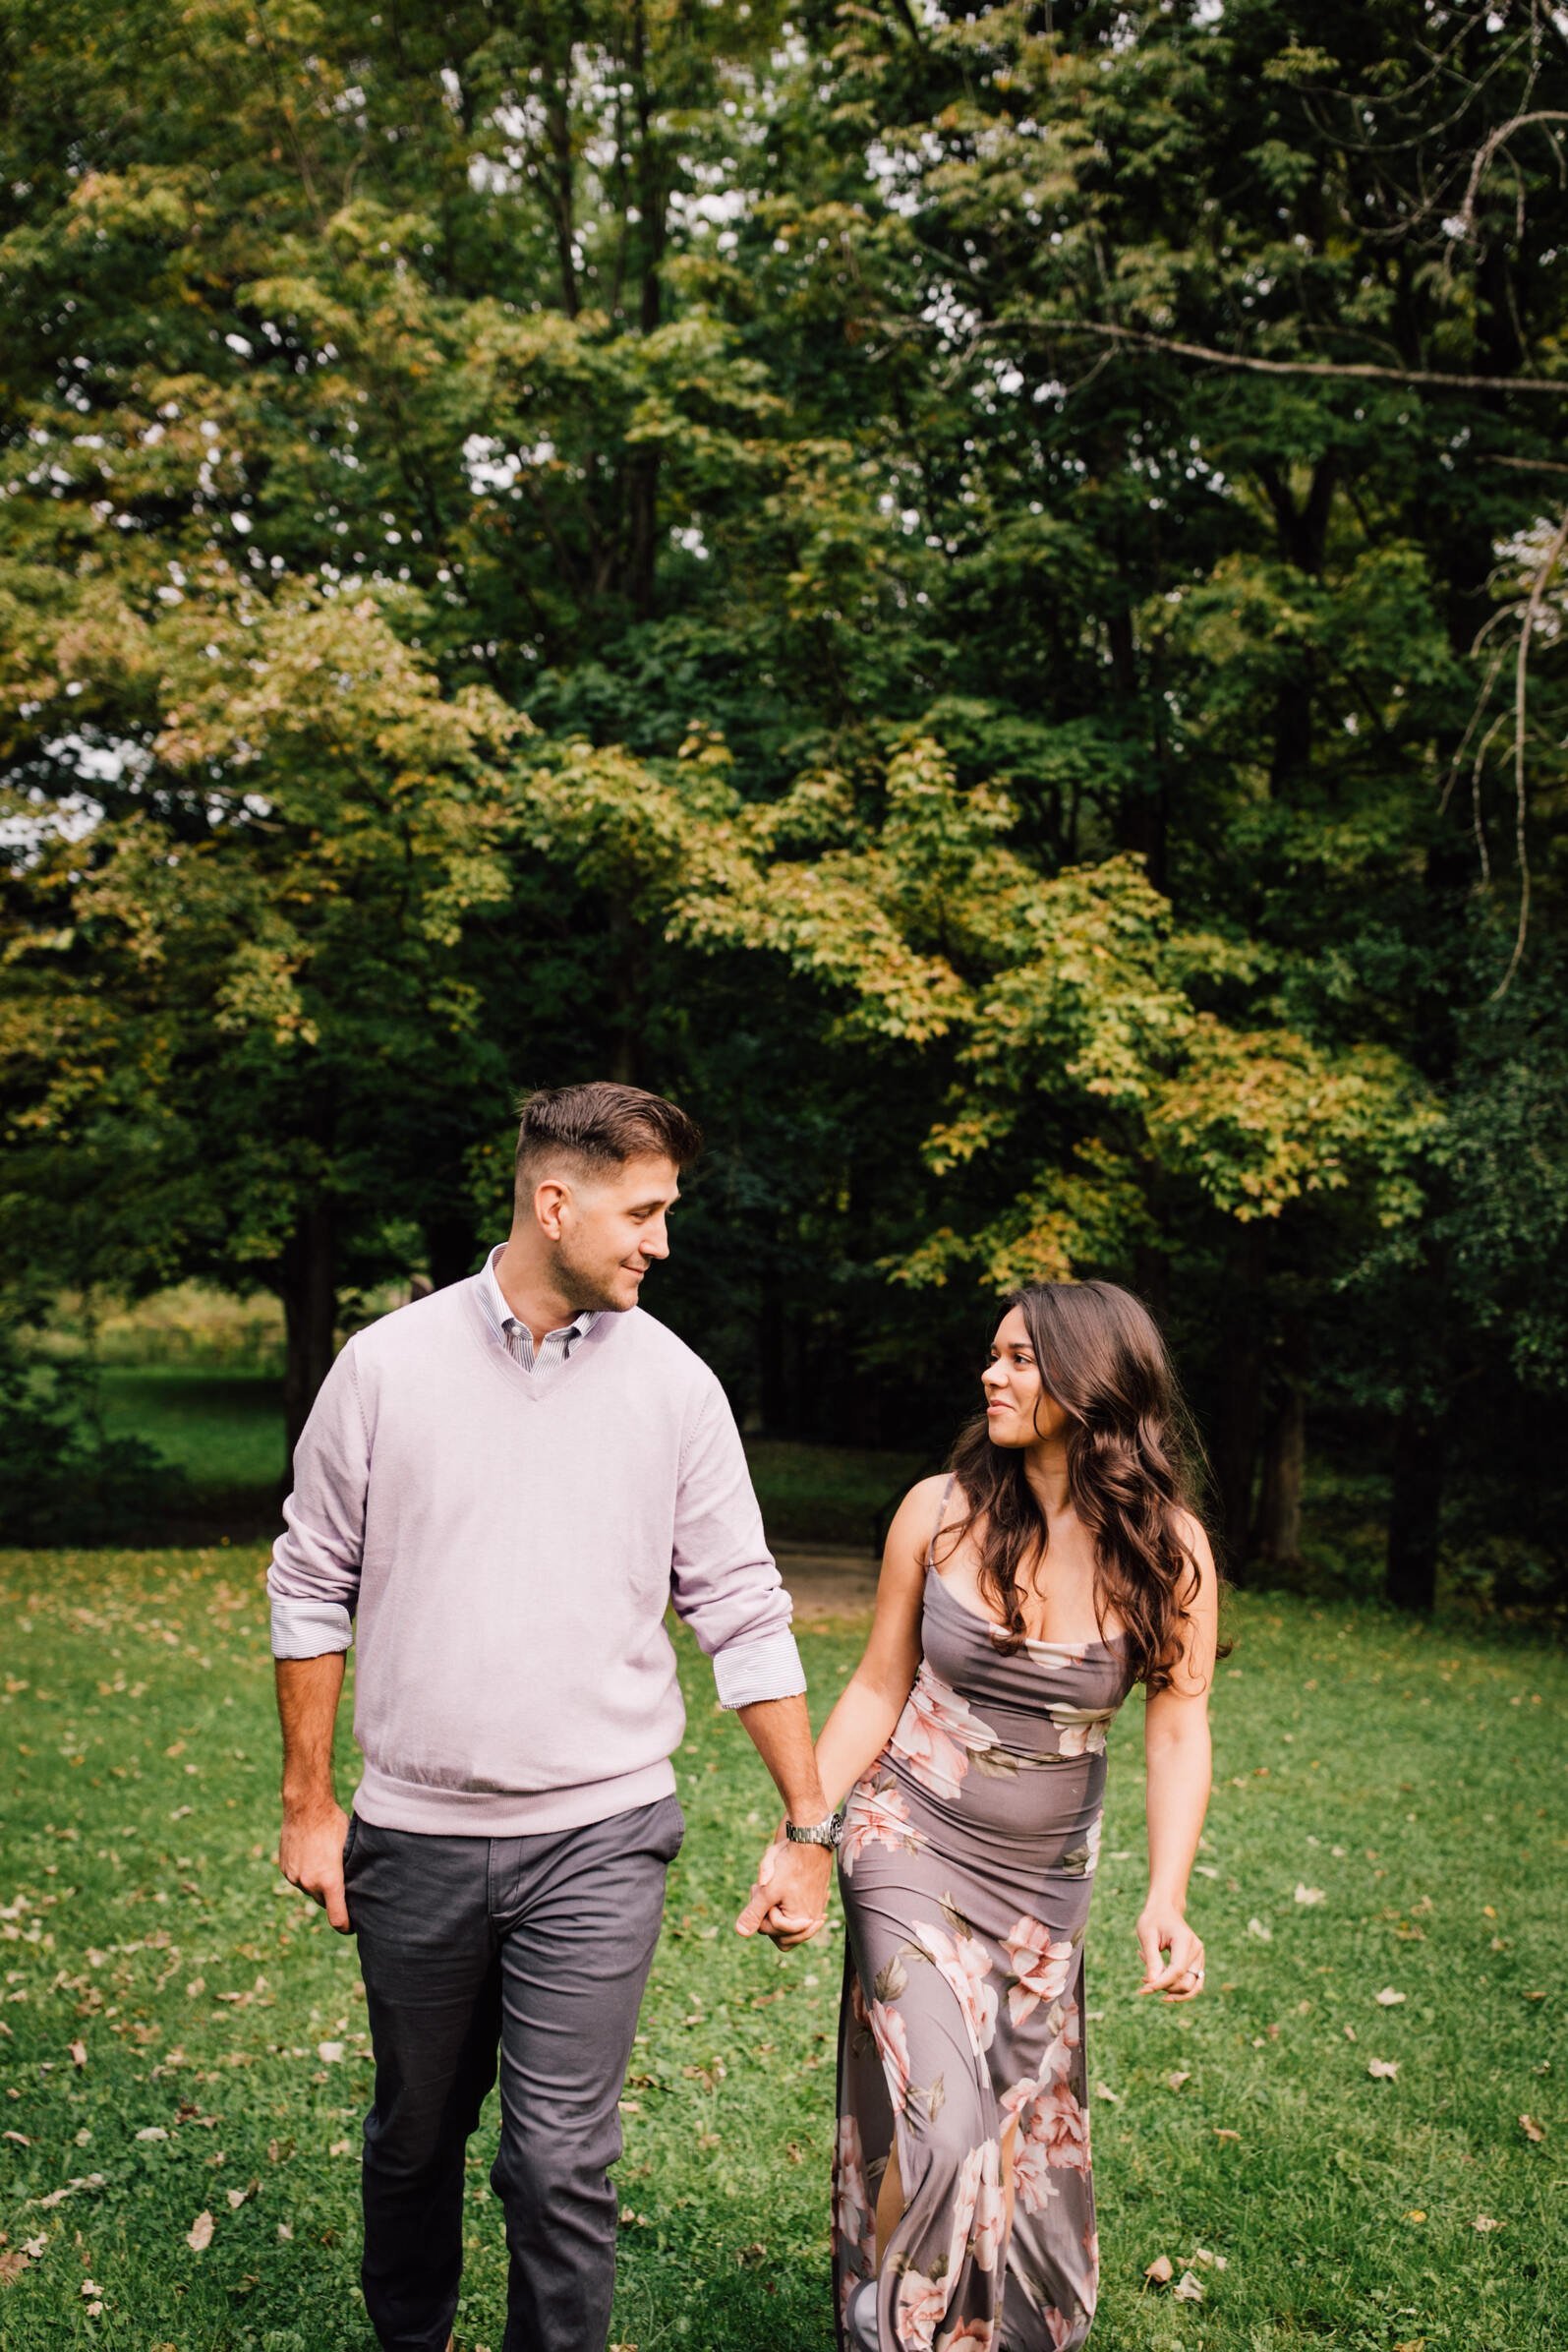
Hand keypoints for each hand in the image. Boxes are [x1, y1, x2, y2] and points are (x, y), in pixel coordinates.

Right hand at [279, 1801, 351, 1933]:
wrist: (305, 1806)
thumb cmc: (334, 1824)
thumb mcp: (350, 1848)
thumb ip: (352, 1871)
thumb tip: (363, 1886)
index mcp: (330, 1880)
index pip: (338, 1919)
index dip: (346, 1926)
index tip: (352, 1927)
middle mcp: (310, 1883)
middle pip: (325, 1903)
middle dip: (334, 1899)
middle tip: (345, 1889)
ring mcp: (295, 1877)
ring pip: (311, 1891)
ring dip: (319, 1885)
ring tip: (327, 1866)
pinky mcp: (286, 1869)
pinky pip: (299, 1880)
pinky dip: (307, 1875)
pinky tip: (314, 1858)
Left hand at [735, 1835, 831, 1948]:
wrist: (811, 1841)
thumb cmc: (790, 1865)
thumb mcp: (767, 1890)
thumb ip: (754, 1913)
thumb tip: (740, 1932)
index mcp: (800, 1922)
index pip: (768, 1930)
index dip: (759, 1910)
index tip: (762, 1889)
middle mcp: (811, 1920)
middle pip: (779, 1934)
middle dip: (768, 1914)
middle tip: (764, 1890)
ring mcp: (815, 1912)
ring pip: (789, 1927)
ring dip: (777, 1913)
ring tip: (772, 1891)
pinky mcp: (816, 1902)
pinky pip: (800, 1916)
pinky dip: (789, 1908)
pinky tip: (785, 1893)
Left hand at [1135, 1899, 1204, 2000]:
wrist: (1164, 1909)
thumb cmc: (1153, 1920)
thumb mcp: (1147, 1936)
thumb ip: (1151, 1959)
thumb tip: (1152, 1983)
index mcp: (1185, 1941)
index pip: (1177, 1970)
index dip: (1161, 1984)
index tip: (1143, 1989)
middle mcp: (1197, 1950)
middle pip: (1186, 1983)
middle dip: (1164, 1987)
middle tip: (1143, 1979)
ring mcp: (1199, 1957)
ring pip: (1192, 1987)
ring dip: (1171, 1991)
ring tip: (1151, 1984)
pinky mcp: (1197, 1962)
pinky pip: (1192, 1983)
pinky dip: (1177, 1988)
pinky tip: (1160, 1983)